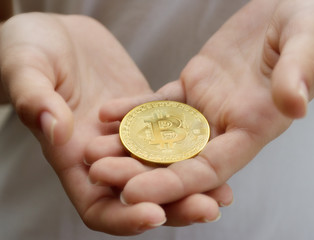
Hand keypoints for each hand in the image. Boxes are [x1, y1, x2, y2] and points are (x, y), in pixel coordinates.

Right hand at [0, 13, 231, 234]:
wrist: (57, 35)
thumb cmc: (29, 50)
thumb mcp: (25, 69)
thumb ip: (36, 100)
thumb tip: (56, 128)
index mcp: (71, 158)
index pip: (98, 205)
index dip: (124, 217)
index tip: (153, 214)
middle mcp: (104, 156)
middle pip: (141, 195)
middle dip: (174, 205)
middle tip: (207, 208)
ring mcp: (129, 137)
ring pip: (163, 170)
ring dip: (194, 184)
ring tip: (225, 193)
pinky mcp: (148, 116)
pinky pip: (174, 137)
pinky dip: (195, 148)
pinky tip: (221, 150)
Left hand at [94, 0, 313, 205]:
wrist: (298, 8)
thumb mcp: (309, 43)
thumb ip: (299, 73)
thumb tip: (294, 104)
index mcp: (256, 125)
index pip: (213, 166)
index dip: (176, 183)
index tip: (136, 193)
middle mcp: (229, 124)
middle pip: (180, 158)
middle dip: (139, 170)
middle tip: (98, 173)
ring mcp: (209, 106)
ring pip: (164, 134)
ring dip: (127, 143)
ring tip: (89, 148)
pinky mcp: (196, 84)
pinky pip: (160, 102)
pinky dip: (133, 109)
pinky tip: (105, 113)